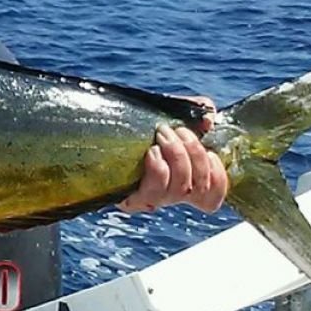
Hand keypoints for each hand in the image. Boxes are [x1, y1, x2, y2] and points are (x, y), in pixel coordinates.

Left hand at [117, 97, 228, 213]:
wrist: (92, 125)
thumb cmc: (136, 121)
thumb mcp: (169, 112)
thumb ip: (193, 111)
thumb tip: (210, 117)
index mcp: (183, 179)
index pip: (212, 198)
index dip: (218, 177)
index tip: (210, 151)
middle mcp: (168, 194)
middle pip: (199, 190)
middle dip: (195, 155)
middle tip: (179, 130)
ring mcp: (149, 198)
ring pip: (179, 190)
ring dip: (178, 157)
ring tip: (163, 134)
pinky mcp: (129, 198)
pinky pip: (153, 192)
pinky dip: (159, 169)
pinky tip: (152, 151)